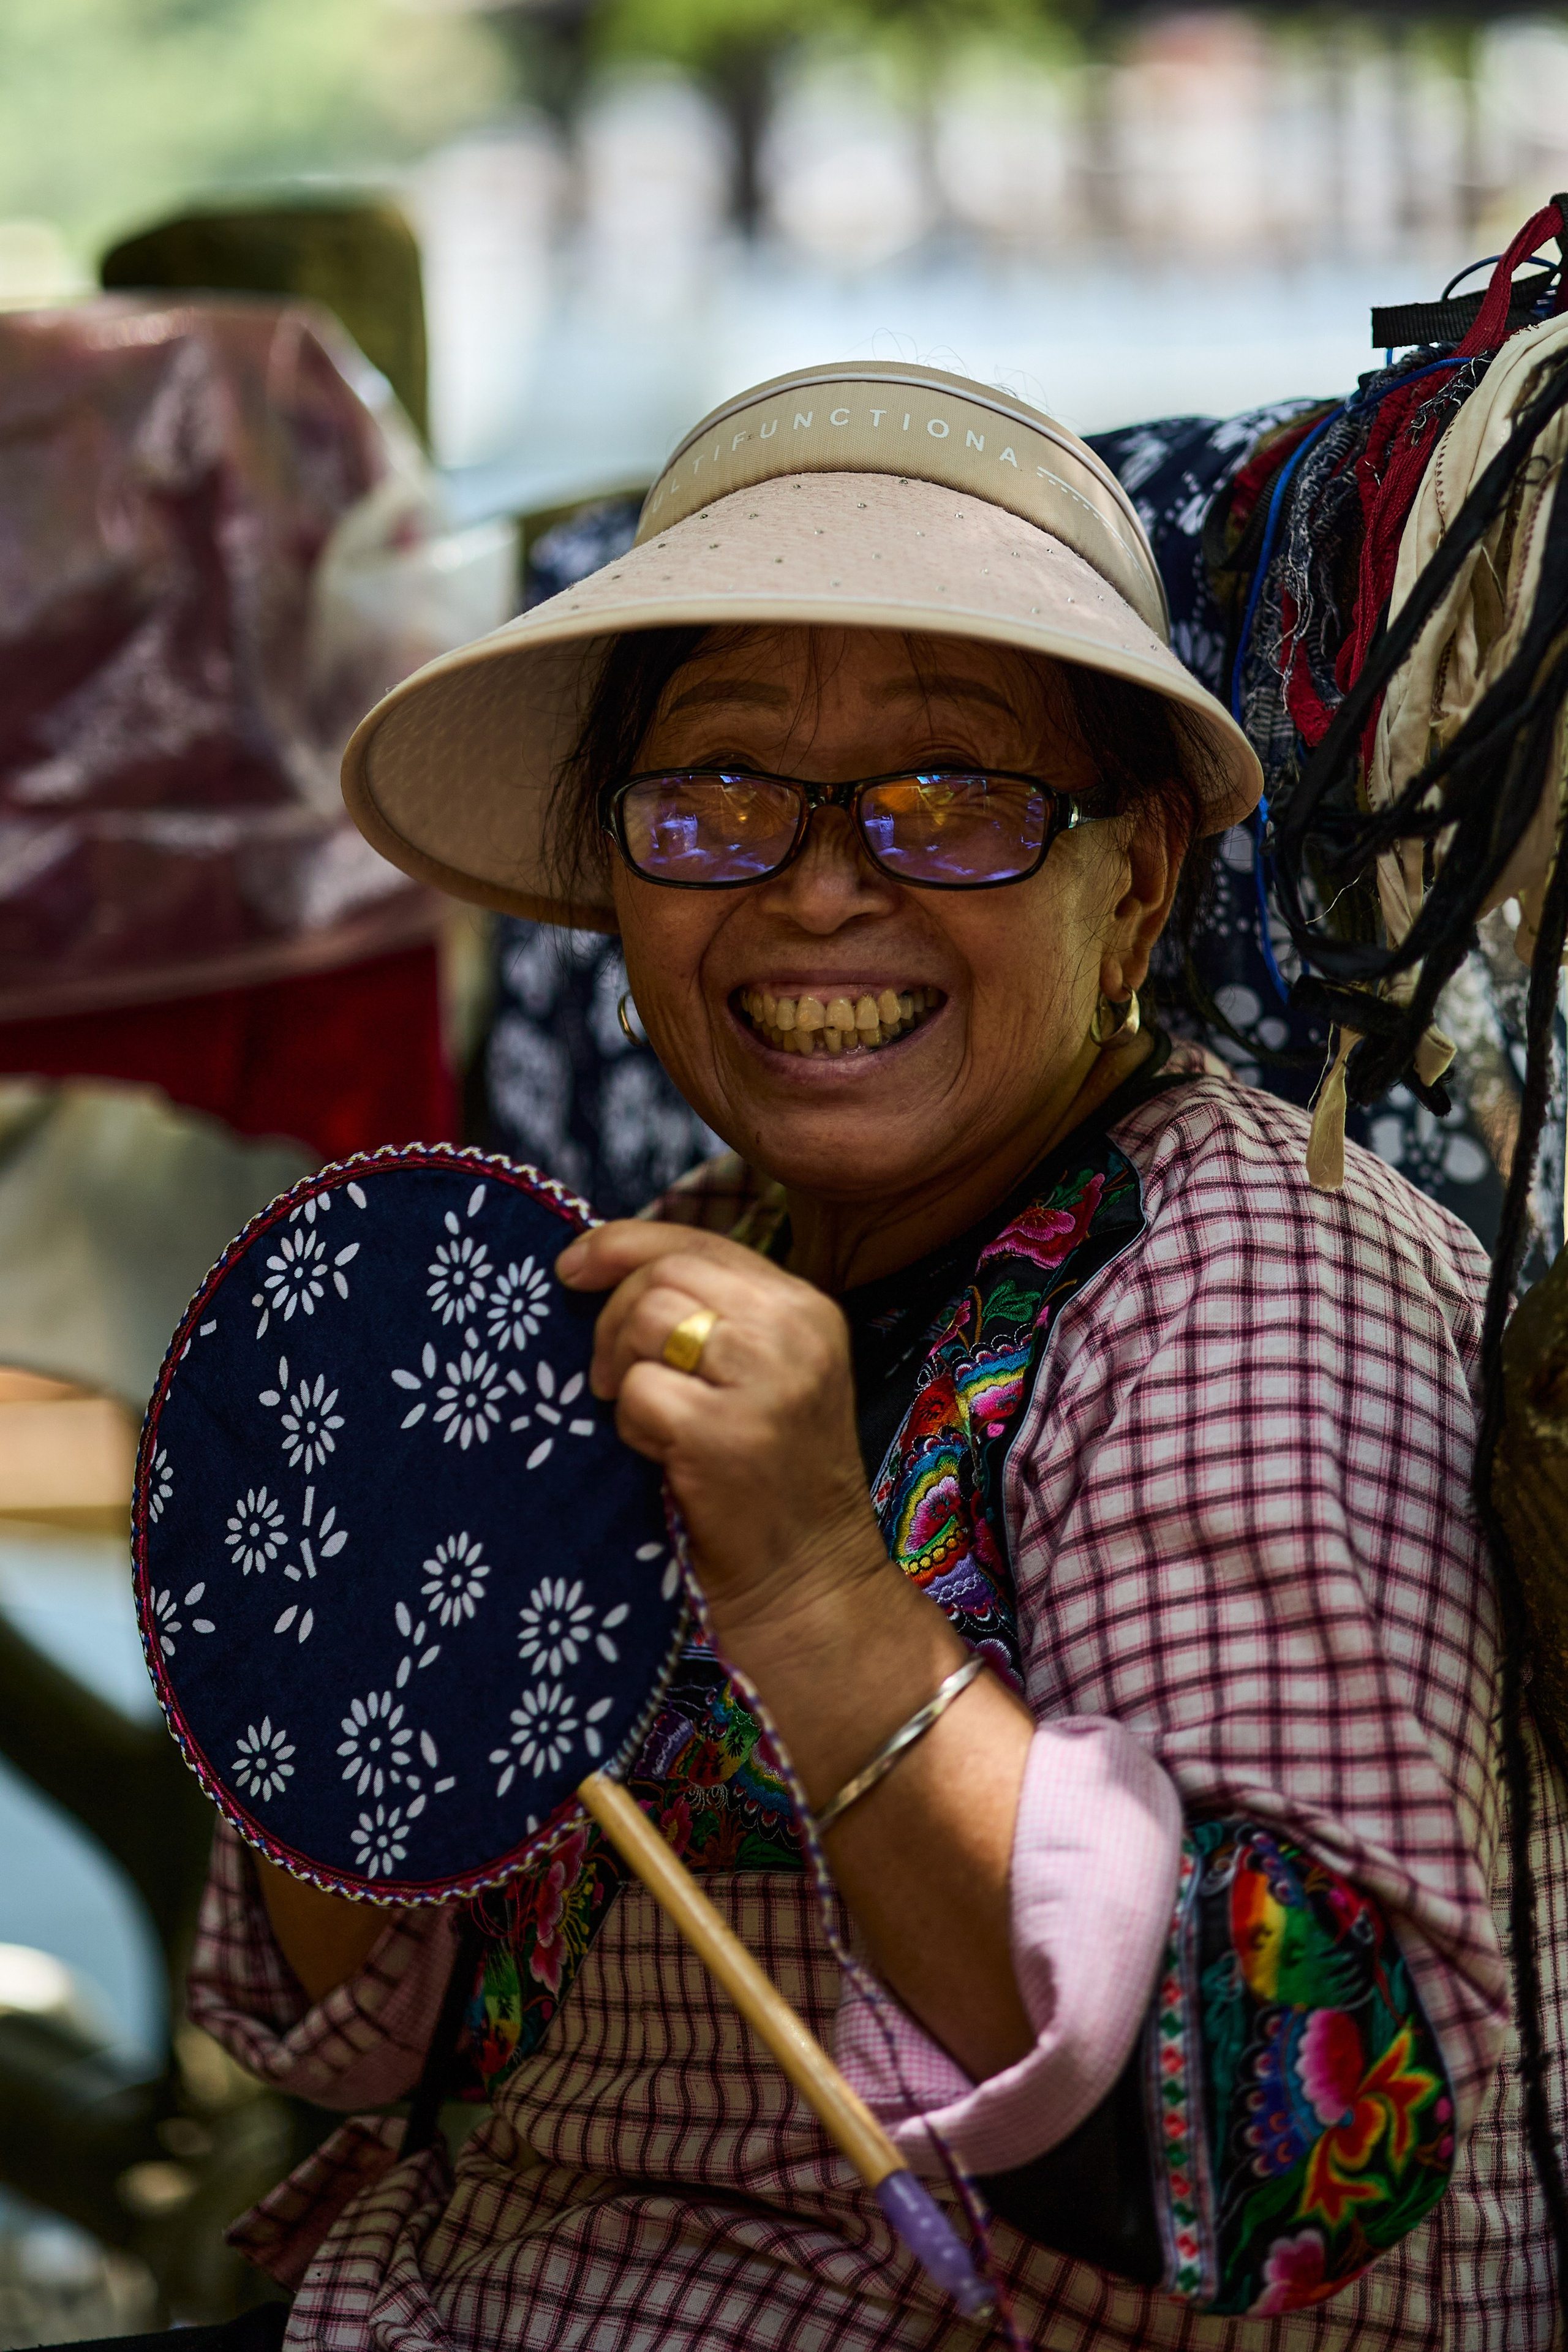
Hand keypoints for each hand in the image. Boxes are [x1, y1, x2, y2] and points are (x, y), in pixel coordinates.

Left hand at [555, 1221, 887, 1652]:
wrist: (809, 1582)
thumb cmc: (768, 1482)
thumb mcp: (764, 1377)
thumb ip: (711, 1316)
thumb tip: (606, 1263)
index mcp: (807, 1308)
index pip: (700, 1242)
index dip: (624, 1244)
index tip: (571, 1265)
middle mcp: (795, 1331)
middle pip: (663, 1274)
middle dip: (611, 1316)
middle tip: (607, 1376)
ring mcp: (765, 1381)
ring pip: (647, 1320)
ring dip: (621, 1371)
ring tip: (647, 1421)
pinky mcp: (724, 1432)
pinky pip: (638, 1392)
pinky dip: (632, 1427)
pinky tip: (664, 1458)